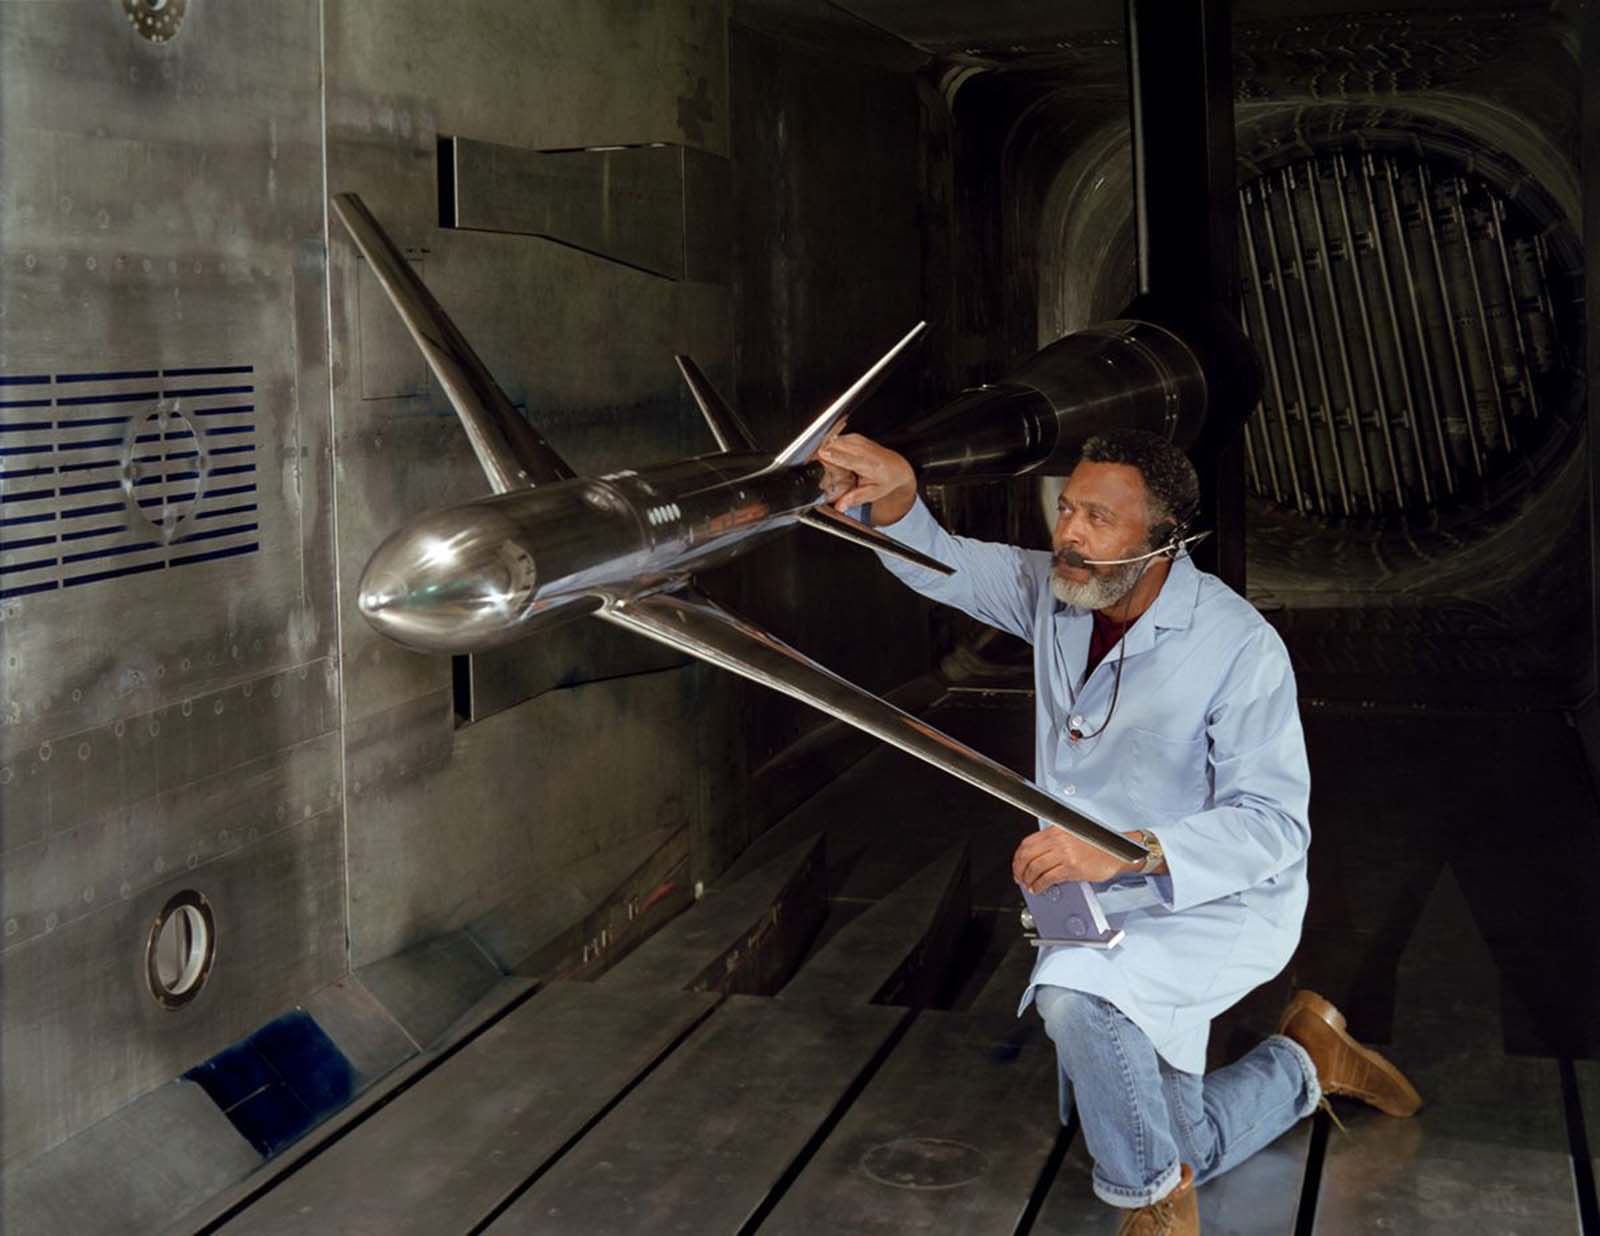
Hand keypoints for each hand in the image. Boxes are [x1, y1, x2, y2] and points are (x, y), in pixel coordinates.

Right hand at [813, 433, 917, 525]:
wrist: (897, 467)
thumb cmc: (886, 480)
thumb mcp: (873, 493)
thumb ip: (855, 499)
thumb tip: (839, 506)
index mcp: (871, 465)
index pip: (850, 458)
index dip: (835, 455)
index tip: (822, 454)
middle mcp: (865, 450)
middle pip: (838, 445)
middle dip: (824, 453)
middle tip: (816, 466)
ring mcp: (860, 441)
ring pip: (836, 440)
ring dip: (825, 449)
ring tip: (822, 463)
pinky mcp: (855, 437)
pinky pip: (837, 438)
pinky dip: (830, 446)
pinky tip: (830, 455)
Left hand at [1013, 827, 1138, 892]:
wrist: (1118, 851)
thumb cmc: (1098, 845)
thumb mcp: (1071, 836)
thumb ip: (1054, 843)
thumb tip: (1037, 857)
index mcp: (1056, 830)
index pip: (1027, 843)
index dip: (1018, 857)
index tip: (1017, 866)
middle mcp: (1058, 840)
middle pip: (1027, 855)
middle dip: (1019, 869)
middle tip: (1019, 878)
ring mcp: (1065, 853)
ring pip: (1035, 867)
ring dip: (1028, 879)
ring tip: (1029, 885)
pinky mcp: (1072, 867)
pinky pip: (1048, 878)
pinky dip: (1039, 885)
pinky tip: (1039, 888)